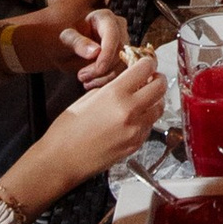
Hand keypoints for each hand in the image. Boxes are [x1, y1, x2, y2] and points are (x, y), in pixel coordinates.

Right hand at [24, 48, 163, 200]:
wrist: (62, 160)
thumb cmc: (66, 130)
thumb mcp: (87, 99)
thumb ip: (110, 88)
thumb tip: (126, 81)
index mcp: (115, 94)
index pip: (145, 68)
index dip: (147, 62)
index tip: (145, 62)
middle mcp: (129, 111)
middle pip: (160, 87)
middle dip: (157, 79)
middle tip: (150, 78)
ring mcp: (135, 130)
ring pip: (159, 108)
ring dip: (155, 100)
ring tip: (143, 98)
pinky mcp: (136, 145)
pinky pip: (150, 126)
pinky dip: (146, 118)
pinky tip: (133, 118)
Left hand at [63, 9, 130, 84]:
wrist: (65, 49)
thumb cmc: (65, 39)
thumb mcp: (66, 38)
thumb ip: (78, 42)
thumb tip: (96, 52)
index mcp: (104, 18)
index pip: (113, 35)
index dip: (107, 54)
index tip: (98, 70)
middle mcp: (118, 28)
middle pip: (120, 52)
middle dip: (102, 68)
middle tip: (82, 76)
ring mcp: (123, 43)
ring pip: (123, 64)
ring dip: (105, 77)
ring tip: (85, 80)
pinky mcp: (123, 58)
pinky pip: (121, 72)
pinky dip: (107, 81)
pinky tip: (92, 82)